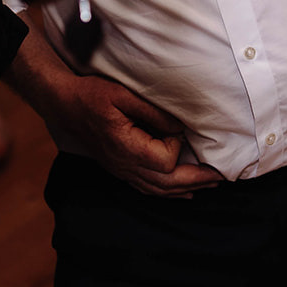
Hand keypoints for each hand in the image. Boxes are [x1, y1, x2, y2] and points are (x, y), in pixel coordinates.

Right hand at [43, 72, 223, 196]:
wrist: (65, 104)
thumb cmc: (92, 95)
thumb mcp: (123, 94)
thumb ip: (153, 112)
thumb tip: (179, 128)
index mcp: (126, 147)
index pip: (164, 161)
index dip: (176, 146)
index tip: (175, 127)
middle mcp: (124, 165)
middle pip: (166, 184)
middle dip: (196, 181)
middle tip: (221, 177)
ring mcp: (121, 170)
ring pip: (158, 191)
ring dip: (185, 189)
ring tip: (209, 185)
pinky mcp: (120, 169)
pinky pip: (147, 188)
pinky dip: (167, 192)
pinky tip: (181, 192)